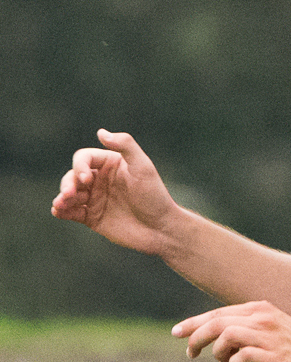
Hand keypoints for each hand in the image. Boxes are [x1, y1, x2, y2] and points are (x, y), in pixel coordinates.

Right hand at [50, 130, 186, 255]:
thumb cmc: (154, 196)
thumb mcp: (144, 168)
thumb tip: (101, 132)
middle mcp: (99, 180)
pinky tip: (58, 212)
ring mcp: (94, 198)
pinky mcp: (91, 217)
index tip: (87, 179)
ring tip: (60, 204)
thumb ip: (126, 146)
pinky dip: (62, 211)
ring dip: (62, 198)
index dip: (80, 166)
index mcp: (110, 164)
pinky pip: (71, 212)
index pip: (84, 158)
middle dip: (68, 183)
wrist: (161, 229)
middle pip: (72, 176)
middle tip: (69, 194)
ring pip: (69, 194)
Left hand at [174, 302, 290, 361]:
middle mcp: (262, 318)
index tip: (178, 333)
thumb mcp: (271, 330)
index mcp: (260, 309)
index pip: (218, 313)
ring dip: (217, 352)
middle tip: (189, 353)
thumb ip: (247, 329)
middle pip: (216, 322)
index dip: (194, 323)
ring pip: (224, 336)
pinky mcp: (273, 356)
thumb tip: (217, 341)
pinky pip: (239, 357)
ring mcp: (268, 336)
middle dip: (195, 337)